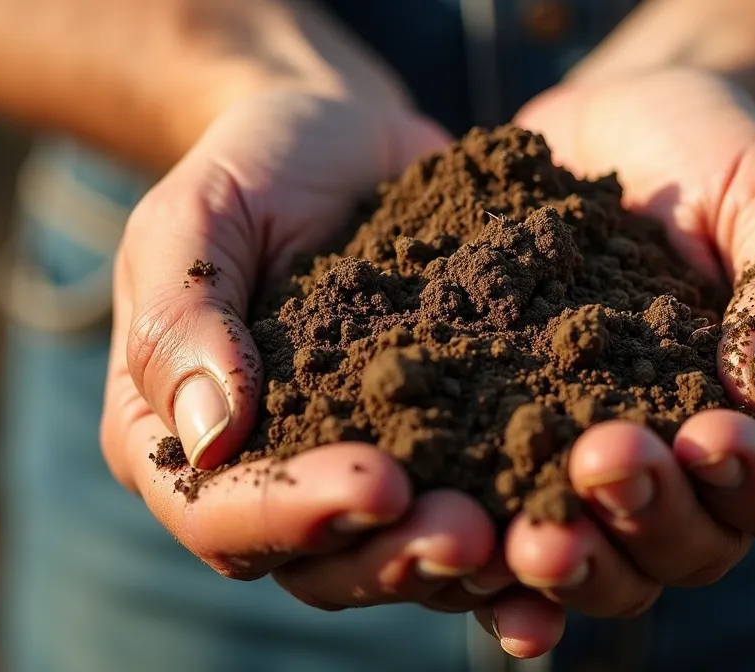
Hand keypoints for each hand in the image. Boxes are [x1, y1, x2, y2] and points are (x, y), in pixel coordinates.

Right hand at [98, 91, 510, 614]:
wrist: (349, 139)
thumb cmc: (255, 166)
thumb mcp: (196, 218)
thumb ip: (183, 322)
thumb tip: (210, 438)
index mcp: (178, 443)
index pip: (219, 515)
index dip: (295, 515)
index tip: (378, 483)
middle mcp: (267, 481)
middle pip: (320, 566)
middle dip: (397, 556)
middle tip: (473, 534)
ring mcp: (356, 473)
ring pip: (403, 556)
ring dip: (468, 561)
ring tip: (537, 535)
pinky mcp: (437, 452)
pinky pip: (473, 506)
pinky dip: (521, 519)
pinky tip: (577, 512)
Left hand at [477, 69, 754, 653]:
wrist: (609, 129)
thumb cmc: (712, 149)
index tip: (707, 438)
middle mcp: (715, 466)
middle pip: (702, 545)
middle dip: (652, 519)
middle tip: (597, 464)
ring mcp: (626, 470)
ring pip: (616, 564)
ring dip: (577, 560)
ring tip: (525, 535)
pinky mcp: (537, 455)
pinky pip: (525, 529)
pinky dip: (501, 562)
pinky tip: (464, 552)